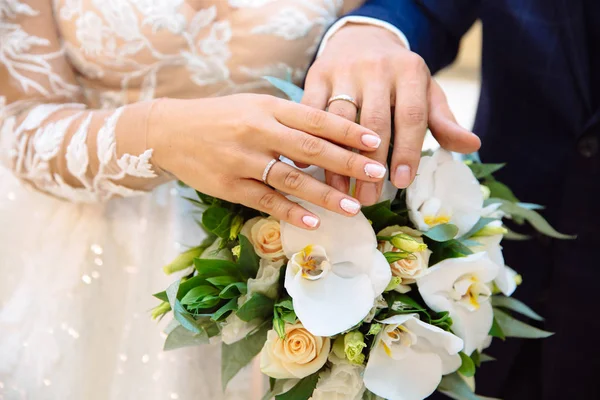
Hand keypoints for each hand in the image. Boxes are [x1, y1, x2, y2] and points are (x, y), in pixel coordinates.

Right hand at [147, 94, 386, 228]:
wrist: (170, 132)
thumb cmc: (220, 117)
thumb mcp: (254, 105)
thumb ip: (289, 118)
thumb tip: (330, 135)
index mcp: (267, 107)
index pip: (315, 118)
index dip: (347, 130)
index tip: (375, 142)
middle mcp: (256, 131)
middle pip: (309, 149)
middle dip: (346, 162)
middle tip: (376, 173)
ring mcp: (241, 160)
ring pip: (290, 179)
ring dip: (324, 194)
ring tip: (352, 206)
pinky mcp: (229, 186)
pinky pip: (265, 201)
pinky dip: (290, 211)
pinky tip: (313, 221)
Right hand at [303, 24, 480, 204]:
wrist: (361, 39)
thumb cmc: (398, 77)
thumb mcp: (425, 92)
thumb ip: (443, 121)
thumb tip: (472, 146)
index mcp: (409, 71)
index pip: (411, 116)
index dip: (407, 151)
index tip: (400, 183)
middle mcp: (377, 68)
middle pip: (375, 122)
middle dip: (371, 164)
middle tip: (368, 198)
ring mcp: (344, 71)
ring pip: (339, 121)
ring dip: (338, 159)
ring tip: (340, 191)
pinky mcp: (318, 75)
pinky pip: (311, 111)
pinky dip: (309, 139)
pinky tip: (309, 166)